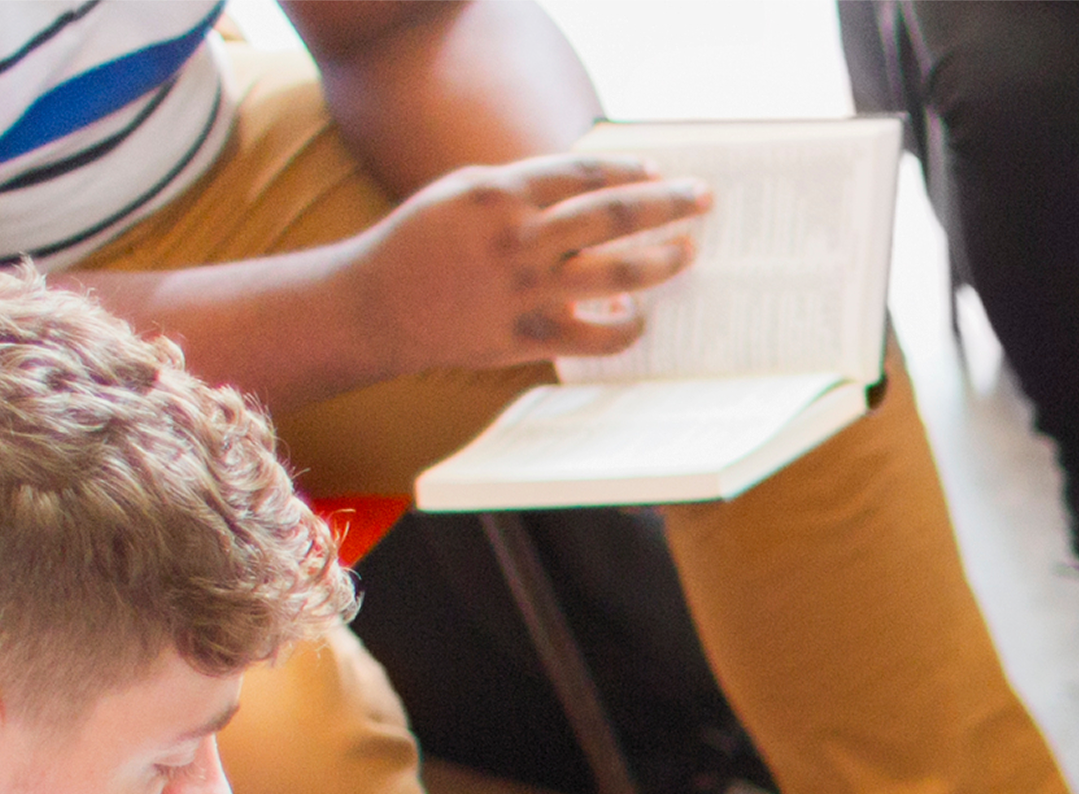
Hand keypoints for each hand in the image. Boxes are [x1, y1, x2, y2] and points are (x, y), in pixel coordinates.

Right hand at [339, 156, 707, 374]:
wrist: (376, 306)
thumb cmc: (424, 240)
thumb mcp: (465, 190)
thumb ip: (526, 185)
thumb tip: (593, 189)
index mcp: (502, 193)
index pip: (585, 173)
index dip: (629, 170)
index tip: (656, 171)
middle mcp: (521, 239)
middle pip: (617, 215)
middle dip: (669, 203)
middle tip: (703, 197)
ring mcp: (529, 292)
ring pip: (621, 273)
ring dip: (665, 260)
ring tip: (689, 250)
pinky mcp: (532, 337)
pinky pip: (602, 335)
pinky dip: (629, 323)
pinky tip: (640, 312)